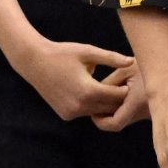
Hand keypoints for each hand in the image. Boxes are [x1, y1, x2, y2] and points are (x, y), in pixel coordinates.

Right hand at [13, 37, 133, 121]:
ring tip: (116, 92)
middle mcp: (80, 106)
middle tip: (129, 88)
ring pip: (98, 112)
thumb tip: (132, 61)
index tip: (132, 80)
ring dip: (106, 104)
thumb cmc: (63, 53)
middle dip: (118, 98)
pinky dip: (92, 106)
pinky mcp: (66, 115)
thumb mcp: (88, 52)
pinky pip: (86, 112)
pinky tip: (99, 96)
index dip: (126, 88)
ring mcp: (72, 113)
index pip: (117, 95)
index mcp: (88, 91)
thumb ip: (111, 58)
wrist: (34, 62)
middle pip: (110, 107)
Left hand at [92, 64, 150, 131]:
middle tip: (94, 106)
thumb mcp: (126, 69)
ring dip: (113, 112)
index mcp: (137, 102)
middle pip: (118, 124)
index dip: (100, 121)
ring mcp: (148, 113)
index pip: (115, 123)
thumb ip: (110, 83)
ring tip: (105, 98)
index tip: (92, 112)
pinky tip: (118, 96)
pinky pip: (131, 114)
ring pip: (124, 119)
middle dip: (104, 117)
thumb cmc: (148, 64)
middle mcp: (144, 112)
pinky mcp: (150, 111)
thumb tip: (97, 95)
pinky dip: (121, 109)